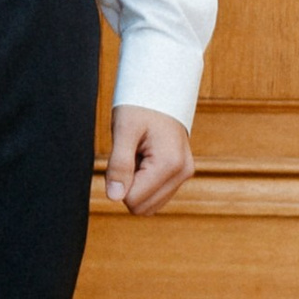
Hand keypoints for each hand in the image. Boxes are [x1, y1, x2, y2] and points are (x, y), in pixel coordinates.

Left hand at [105, 102, 193, 216]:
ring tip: (137, 156)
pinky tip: (144, 159)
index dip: (118, 183)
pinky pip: (156, 196)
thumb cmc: (140, 106)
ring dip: (136, 185)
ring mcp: (184, 175)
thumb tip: (114, 197)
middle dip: (128, 187)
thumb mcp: (123, 131)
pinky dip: (144, 182)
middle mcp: (182, 173)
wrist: (160, 91)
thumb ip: (118, 165)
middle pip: (142, 207)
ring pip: (149, 205)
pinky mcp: (181, 175)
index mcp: (170, 164)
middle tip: (129, 156)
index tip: (123, 156)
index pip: (133, 200)